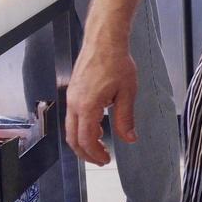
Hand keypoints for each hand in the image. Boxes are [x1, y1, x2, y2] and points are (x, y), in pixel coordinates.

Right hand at [66, 40, 138, 164]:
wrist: (104, 41)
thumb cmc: (117, 63)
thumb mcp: (127, 93)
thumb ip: (126, 119)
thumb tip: (130, 139)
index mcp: (87, 106)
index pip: (85, 140)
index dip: (95, 154)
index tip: (106, 160)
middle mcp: (74, 104)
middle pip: (72, 138)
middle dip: (85, 153)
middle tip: (101, 159)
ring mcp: (71, 98)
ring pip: (71, 128)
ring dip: (83, 140)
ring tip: (100, 145)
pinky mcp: (73, 92)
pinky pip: (73, 116)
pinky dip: (81, 127)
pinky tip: (96, 126)